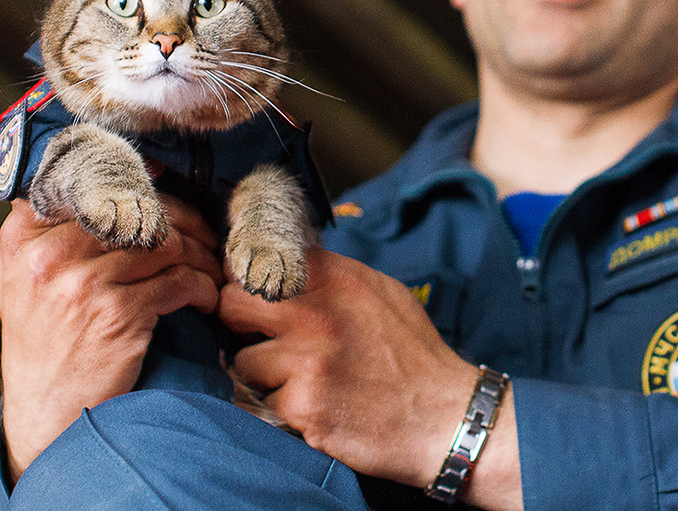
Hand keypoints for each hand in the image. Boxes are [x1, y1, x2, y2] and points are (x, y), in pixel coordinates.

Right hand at [0, 195, 221, 484]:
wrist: (46, 410)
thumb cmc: (45, 337)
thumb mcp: (25, 276)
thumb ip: (54, 226)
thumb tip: (124, 169)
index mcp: (23, 237)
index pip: (94, 186)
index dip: (142, 185)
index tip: (169, 194)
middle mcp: (48, 255)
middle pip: (140, 211)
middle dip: (184, 222)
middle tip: (205, 235)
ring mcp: (82, 285)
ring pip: (167, 246)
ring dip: (199, 257)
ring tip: (207, 269)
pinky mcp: (117, 315)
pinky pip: (179, 283)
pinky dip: (201, 289)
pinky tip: (204, 298)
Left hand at [217, 249, 521, 508]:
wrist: (444, 416)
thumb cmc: (413, 355)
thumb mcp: (383, 294)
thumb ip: (334, 276)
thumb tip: (286, 265)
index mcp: (337, 279)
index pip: (260, 260)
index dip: (248, 279)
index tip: (249, 293)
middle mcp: (318, 314)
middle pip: (233, 303)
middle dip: (237, 322)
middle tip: (257, 337)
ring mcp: (308, 360)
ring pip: (243, 360)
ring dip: (264, 374)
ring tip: (301, 380)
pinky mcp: (302, 405)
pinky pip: (264, 402)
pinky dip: (284, 408)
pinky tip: (316, 407)